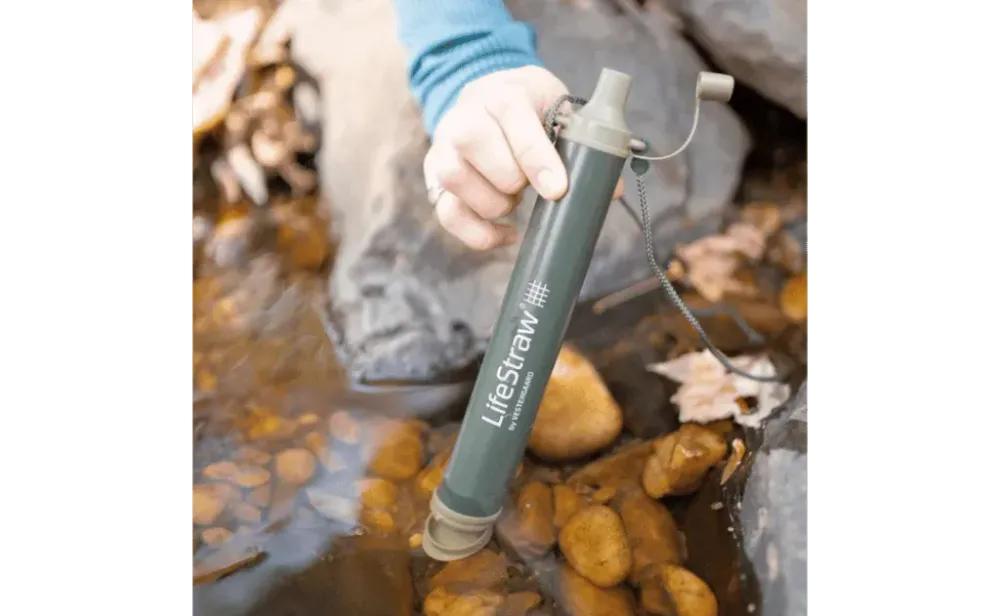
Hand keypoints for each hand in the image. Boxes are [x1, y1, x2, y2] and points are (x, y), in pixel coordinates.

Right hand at [424, 66, 623, 250]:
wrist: (486, 95)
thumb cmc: (531, 108)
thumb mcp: (559, 108)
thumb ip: (584, 144)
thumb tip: (610, 190)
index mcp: (503, 95)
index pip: (514, 124)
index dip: (537, 160)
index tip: (557, 189)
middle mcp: (465, 118)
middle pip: (477, 151)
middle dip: (514, 181)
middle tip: (532, 186)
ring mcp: (444, 147)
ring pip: (455, 181)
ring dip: (493, 203)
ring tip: (514, 202)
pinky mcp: (434, 177)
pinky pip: (446, 214)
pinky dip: (477, 233)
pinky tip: (505, 234)